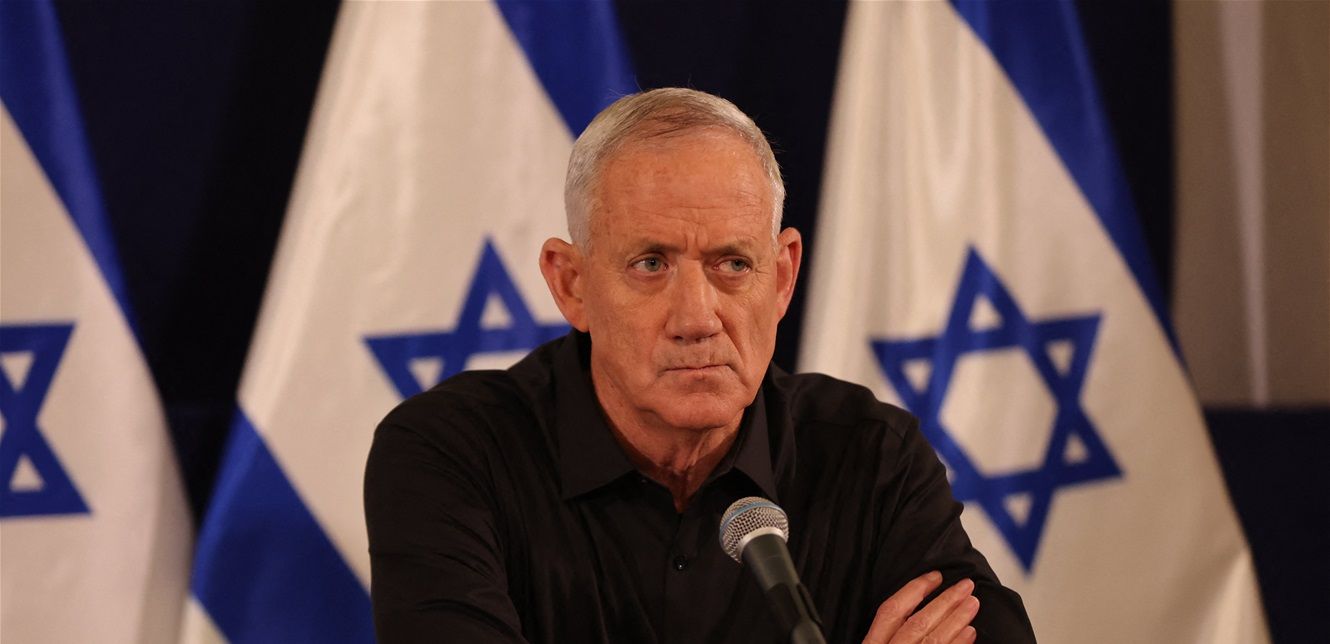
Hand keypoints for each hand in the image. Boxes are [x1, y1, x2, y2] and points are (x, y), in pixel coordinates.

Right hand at [862, 571, 979, 643]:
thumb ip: (886, 634)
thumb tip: (909, 610)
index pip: (892, 610)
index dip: (914, 589)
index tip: (935, 576)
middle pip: (918, 622)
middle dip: (945, 601)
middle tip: (965, 585)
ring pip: (935, 639)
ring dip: (957, 619)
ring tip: (973, 603)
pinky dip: (959, 643)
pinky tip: (970, 632)